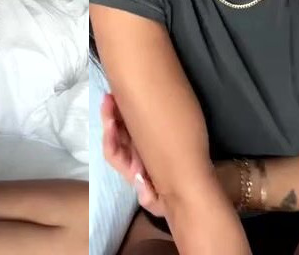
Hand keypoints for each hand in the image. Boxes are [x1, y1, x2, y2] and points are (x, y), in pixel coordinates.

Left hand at [101, 93, 164, 217]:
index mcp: (130, 168)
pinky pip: (136, 124)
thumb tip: (139, 181)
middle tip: (108, 98)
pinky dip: (130, 113)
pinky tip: (128, 100)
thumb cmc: (171, 199)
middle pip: (114, 134)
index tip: (111, 122)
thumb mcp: (160, 204)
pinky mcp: (150, 137)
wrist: (189, 194)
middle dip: (109, 117)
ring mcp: (139, 145)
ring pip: (123, 126)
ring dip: (117, 111)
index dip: (109, 138)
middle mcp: (131, 155)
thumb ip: (149, 199)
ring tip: (114, 94)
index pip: (112, 153)